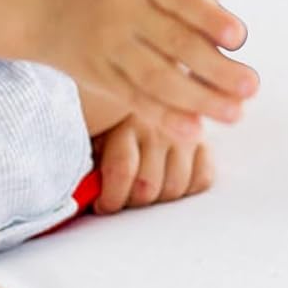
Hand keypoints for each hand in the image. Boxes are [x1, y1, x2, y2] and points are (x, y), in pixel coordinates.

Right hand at [37, 0, 259, 141]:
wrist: (50, 2)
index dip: (209, 16)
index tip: (239, 38)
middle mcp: (123, 6)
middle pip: (174, 41)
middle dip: (215, 68)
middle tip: (252, 86)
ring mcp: (107, 43)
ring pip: (156, 77)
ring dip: (197, 99)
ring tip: (235, 113)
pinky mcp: (99, 75)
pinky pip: (135, 99)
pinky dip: (165, 117)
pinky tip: (195, 130)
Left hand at [92, 114, 214, 213]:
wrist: (146, 81)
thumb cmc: (110, 117)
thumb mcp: (95, 128)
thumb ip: (90, 155)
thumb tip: (82, 194)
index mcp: (124, 120)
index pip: (122, 170)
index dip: (110, 199)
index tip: (102, 205)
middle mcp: (158, 125)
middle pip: (149, 186)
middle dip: (131, 202)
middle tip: (122, 198)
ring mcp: (184, 132)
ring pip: (176, 187)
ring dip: (158, 198)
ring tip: (144, 189)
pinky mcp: (204, 139)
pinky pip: (203, 178)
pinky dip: (187, 187)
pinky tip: (170, 179)